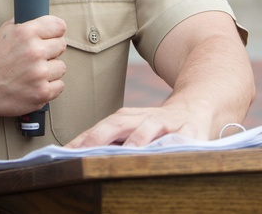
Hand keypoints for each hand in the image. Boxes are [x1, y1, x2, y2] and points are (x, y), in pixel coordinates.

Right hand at [0, 16, 66, 117]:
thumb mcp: (4, 32)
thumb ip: (25, 24)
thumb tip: (43, 20)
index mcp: (26, 33)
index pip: (59, 26)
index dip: (55, 32)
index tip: (52, 36)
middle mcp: (35, 52)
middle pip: (62, 46)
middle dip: (51, 51)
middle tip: (37, 57)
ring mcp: (39, 74)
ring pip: (61, 67)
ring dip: (50, 70)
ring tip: (33, 73)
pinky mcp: (42, 93)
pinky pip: (59, 85)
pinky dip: (49, 86)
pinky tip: (35, 84)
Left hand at [66, 103, 207, 148]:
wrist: (196, 107)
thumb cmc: (157, 126)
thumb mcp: (134, 130)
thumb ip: (112, 141)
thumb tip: (79, 155)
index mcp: (128, 119)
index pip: (101, 128)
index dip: (83, 139)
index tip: (65, 153)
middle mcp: (144, 117)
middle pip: (119, 123)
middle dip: (100, 136)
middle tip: (83, 151)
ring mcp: (167, 122)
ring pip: (150, 127)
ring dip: (138, 138)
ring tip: (128, 150)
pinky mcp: (189, 130)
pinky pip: (180, 137)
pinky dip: (173, 143)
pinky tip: (166, 152)